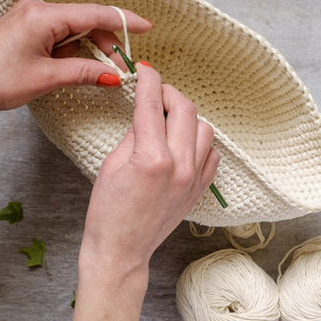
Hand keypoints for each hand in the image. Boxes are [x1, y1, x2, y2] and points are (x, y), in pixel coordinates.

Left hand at [0, 0, 151, 113]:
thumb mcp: (48, 78)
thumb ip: (85, 73)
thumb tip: (113, 76)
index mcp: (43, 17)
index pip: (94, 14)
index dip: (123, 21)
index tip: (146, 27)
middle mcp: (37, 10)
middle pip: (86, 21)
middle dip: (107, 44)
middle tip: (123, 68)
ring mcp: (30, 19)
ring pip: (74, 30)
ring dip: (91, 50)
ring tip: (103, 74)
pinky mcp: (26, 30)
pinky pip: (59, 36)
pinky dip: (73, 51)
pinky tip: (80, 68)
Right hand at [79, 62, 220, 280]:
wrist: (122, 250)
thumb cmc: (108, 212)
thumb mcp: (111, 164)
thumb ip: (135, 133)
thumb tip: (147, 110)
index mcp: (152, 157)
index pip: (153, 103)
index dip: (149, 80)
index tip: (144, 70)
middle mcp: (180, 166)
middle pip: (186, 109)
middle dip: (170, 93)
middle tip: (157, 93)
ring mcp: (194, 179)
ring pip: (205, 129)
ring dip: (188, 118)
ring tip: (170, 121)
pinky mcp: (201, 190)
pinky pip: (212, 153)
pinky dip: (201, 143)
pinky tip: (184, 145)